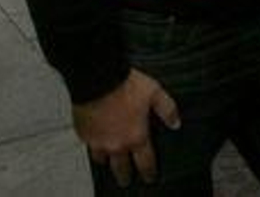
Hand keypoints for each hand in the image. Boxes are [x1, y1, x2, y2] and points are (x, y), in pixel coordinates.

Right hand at [71, 69, 180, 187]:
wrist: (97, 78)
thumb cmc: (125, 84)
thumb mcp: (154, 92)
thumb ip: (167, 109)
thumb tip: (176, 123)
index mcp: (136, 137)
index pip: (145, 163)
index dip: (149, 172)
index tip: (149, 178)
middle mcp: (116, 144)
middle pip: (121, 169)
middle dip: (125, 176)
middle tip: (126, 180)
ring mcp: (97, 141)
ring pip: (102, 159)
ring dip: (107, 160)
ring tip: (109, 161)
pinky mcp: (83, 133)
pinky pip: (88, 145)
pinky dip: (93, 145)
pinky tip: (95, 141)